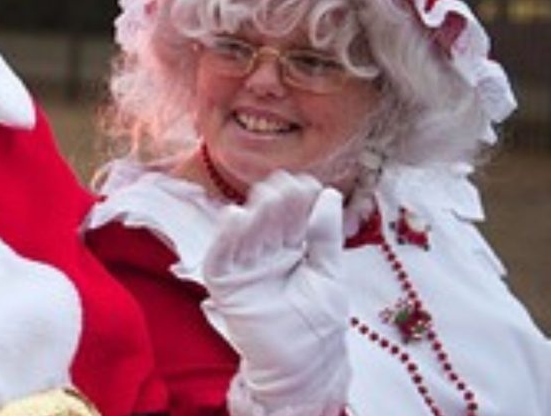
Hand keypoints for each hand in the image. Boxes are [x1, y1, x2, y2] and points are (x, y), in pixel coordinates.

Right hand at [200, 173, 349, 415]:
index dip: (299, 199)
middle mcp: (265, 254)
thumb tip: (330, 195)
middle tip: (287, 186)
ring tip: (267, 196)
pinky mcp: (227, 286)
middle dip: (277, 203)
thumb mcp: (330, 275)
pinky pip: (221, 259)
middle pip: (268, 220)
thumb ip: (326, 237)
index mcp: (291, 249)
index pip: (292, 216)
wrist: (304, 367)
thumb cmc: (319, 325)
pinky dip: (224, 239)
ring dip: (254, 213)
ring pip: (245, 233)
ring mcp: (245, 269)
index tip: (308, 183)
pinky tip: (234, 217)